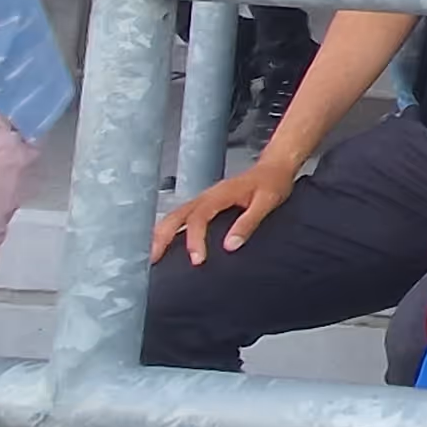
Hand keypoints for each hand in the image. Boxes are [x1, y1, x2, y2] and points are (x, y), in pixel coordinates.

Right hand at [153, 162, 290, 264]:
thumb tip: (230, 246)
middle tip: (153, 259)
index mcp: (221, 194)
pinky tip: (164, 243)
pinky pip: (182, 216)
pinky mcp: (205, 204)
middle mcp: (207, 195)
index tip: (197, 260)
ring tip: (152, 255)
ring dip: (161, 234)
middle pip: (177, 215)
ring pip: (175, 215)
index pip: (199, 217)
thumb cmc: (273, 183)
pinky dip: (170, 229)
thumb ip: (249, 222)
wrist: (275, 166)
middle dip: (162, 237)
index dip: (195, 239)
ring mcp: (204, 199)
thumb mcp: (268, 201)